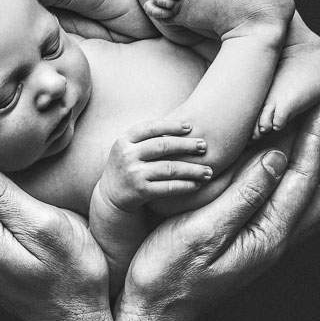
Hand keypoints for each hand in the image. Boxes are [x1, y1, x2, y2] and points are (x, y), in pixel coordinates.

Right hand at [93, 119, 212, 211]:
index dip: (172, 125)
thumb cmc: (128, 166)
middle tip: (204, 146)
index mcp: (125, 140)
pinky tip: (197, 184)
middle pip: (163, 146)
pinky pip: (168, 187)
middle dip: (187, 145)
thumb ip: (148, 137)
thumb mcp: (129, 148)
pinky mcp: (140, 192)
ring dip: (192, 169)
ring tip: (208, 170)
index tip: (191, 127)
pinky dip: (185, 185)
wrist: (111, 197)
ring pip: (169, 169)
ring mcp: (133, 174)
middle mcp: (127, 155)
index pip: (151, 127)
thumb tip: (182, 123)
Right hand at [116, 95, 319, 320]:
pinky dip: (314, 179)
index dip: (316, 137)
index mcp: (268, 235)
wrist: (157, 312)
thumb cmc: (168, 271)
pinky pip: (301, 205)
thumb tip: (277, 158)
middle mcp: (278, 240)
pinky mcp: (259, 242)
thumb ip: (242, 195)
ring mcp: (271, 243)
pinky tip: (307, 165)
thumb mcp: (201, 230)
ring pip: (319, 198)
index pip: (304, 178)